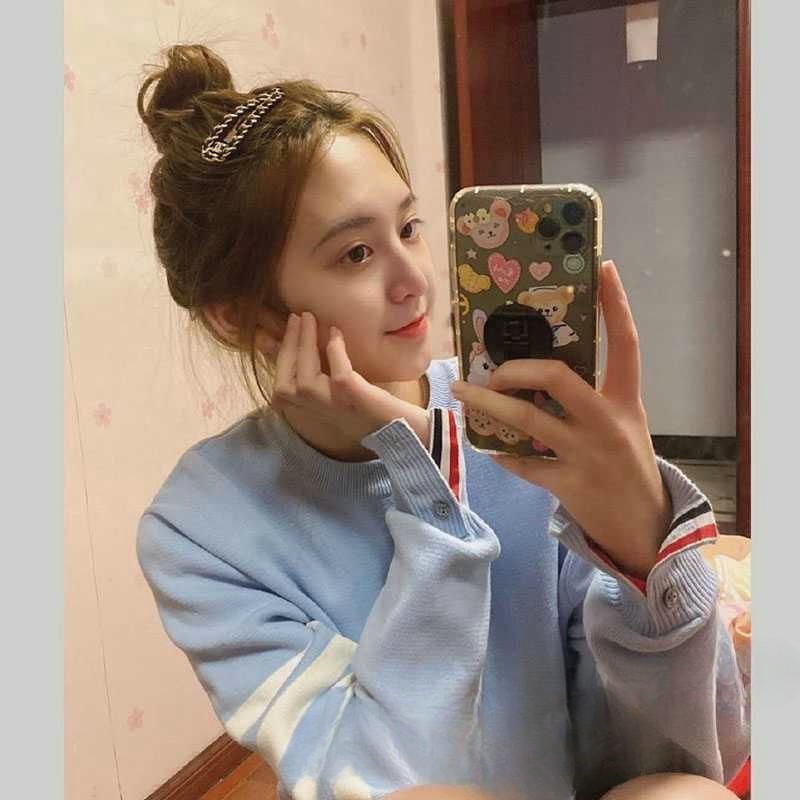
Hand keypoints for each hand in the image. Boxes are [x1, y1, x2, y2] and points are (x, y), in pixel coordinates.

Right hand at [272, 311, 430, 447]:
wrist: (400, 428)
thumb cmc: (367, 407)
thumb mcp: (335, 393)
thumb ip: (319, 376)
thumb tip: (307, 341)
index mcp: (310, 410)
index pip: (281, 386)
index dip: (282, 354)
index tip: (291, 326)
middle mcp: (317, 412)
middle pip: (286, 382)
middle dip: (289, 345)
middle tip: (298, 316)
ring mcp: (334, 407)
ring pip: (305, 379)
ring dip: (305, 345)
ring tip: (311, 320)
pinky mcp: (354, 399)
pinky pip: (339, 373)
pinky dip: (336, 351)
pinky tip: (337, 334)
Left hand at [451, 261, 671, 577]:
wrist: (644, 525)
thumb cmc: (627, 464)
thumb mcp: (622, 423)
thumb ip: (593, 396)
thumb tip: (541, 370)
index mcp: (625, 400)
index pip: (626, 343)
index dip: (617, 304)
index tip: (604, 269)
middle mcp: (606, 421)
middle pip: (557, 376)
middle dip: (517, 368)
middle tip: (494, 370)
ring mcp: (586, 453)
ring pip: (527, 419)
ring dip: (488, 404)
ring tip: (462, 393)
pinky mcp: (568, 483)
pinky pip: (522, 462)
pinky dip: (502, 452)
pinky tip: (489, 447)